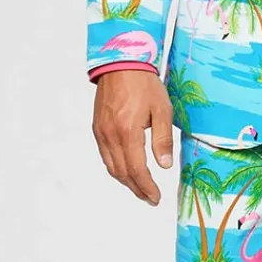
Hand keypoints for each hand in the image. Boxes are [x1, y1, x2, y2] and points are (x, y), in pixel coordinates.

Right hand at [92, 69, 174, 204]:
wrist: (121, 63)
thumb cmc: (145, 84)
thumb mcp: (162, 110)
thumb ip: (163, 139)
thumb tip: (164, 166)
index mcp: (128, 132)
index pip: (136, 170)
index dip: (147, 187)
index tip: (156, 197)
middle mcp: (110, 135)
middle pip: (122, 173)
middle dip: (137, 189)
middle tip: (150, 198)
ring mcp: (101, 132)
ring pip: (111, 166)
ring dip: (126, 181)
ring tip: (141, 189)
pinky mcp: (97, 127)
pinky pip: (105, 155)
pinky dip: (116, 168)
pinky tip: (127, 170)